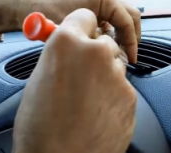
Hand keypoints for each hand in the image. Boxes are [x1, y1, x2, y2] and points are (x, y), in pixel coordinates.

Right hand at [13, 8, 136, 152]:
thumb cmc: (41, 129)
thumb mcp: (39, 80)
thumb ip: (61, 58)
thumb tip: (71, 52)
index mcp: (67, 44)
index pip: (84, 18)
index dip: (81, 29)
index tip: (81, 37)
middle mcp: (96, 55)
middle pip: (103, 44)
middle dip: (95, 56)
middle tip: (82, 77)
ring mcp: (117, 77)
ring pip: (114, 67)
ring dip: (105, 77)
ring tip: (87, 101)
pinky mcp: (131, 99)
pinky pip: (122, 89)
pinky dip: (113, 97)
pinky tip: (97, 113)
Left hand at [15, 0, 139, 62]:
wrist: (24, 5)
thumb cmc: (43, 10)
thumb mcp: (70, 27)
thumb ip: (94, 38)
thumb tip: (111, 52)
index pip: (127, 19)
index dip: (131, 41)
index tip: (129, 58)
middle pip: (129, 15)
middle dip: (131, 36)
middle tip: (127, 55)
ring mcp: (98, 0)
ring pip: (120, 18)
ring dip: (121, 35)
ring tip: (116, 51)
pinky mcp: (92, 6)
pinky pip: (109, 19)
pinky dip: (110, 32)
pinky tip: (102, 44)